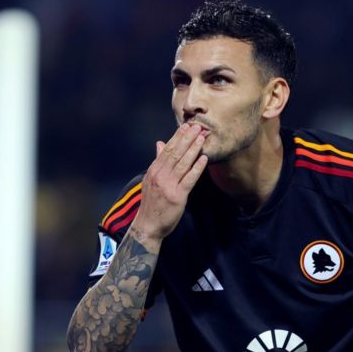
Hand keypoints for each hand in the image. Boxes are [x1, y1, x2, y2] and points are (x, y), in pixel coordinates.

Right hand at [132, 123, 207, 247]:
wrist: (148, 225)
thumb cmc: (152, 203)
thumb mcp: (151, 180)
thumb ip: (158, 161)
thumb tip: (160, 144)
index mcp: (154, 171)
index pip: (167, 150)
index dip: (178, 137)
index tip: (186, 126)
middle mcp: (160, 176)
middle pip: (175, 154)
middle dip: (187, 139)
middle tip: (197, 127)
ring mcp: (168, 186)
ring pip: (183, 163)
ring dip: (193, 149)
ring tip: (202, 138)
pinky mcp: (177, 196)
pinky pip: (189, 179)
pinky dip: (197, 168)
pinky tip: (204, 158)